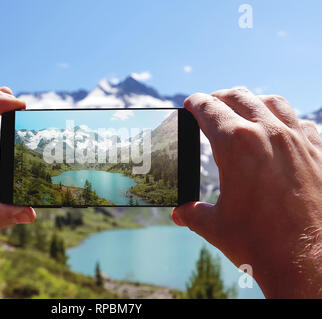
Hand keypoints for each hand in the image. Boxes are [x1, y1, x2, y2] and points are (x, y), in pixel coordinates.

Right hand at [172, 88, 321, 297]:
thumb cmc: (259, 242)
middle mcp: (268, 133)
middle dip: (218, 97)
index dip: (195, 104)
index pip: (208, 108)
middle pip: (238, 96)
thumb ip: (192, 213)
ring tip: (242, 111)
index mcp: (236, 144)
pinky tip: (279, 132)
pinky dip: (285, 119)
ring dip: (252, 101)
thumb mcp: (214, 226)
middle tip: (208, 106)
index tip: (190, 105)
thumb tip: (179, 213)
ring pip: (272, 101)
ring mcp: (297, 140)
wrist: (309, 262)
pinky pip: (301, 122)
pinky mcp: (318, 153)